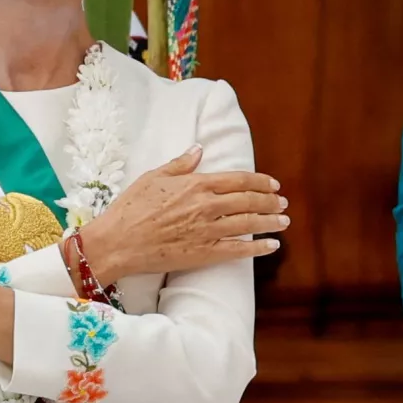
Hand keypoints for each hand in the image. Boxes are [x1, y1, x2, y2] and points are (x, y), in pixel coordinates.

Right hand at [82, 145, 287, 281]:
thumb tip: (199, 149)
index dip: (260, 181)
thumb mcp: (153, 177)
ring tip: (284, 221)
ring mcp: (208, 231)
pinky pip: (238, 250)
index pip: (238, 180)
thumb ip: (180, 164)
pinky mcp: (204, 254)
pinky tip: (271, 245)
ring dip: (270, 222)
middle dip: (270, 201)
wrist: (119, 241)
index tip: (273, 184)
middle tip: (282, 203)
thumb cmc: (131, 207)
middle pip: (248, 201)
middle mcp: (207, 206)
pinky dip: (258, 248)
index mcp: (196, 185)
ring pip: (249, 224)